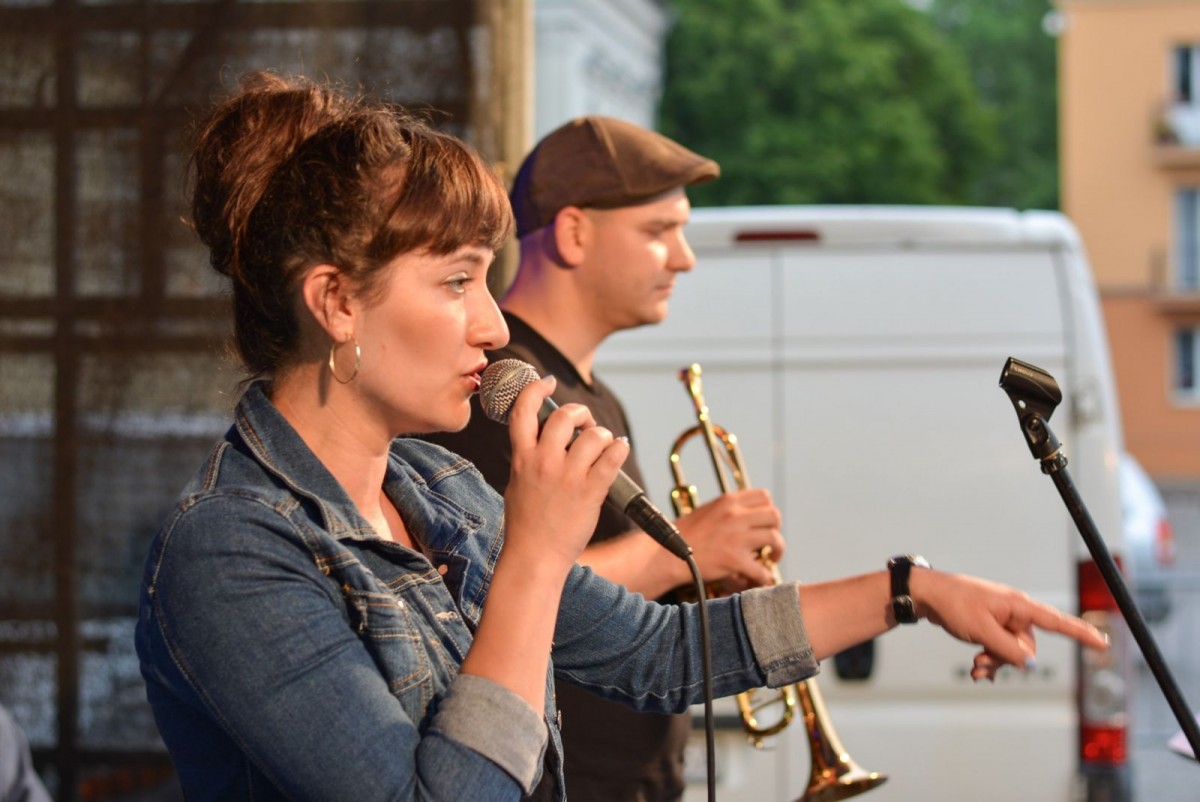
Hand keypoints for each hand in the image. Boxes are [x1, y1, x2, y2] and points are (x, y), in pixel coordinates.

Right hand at [502, 376, 629, 568]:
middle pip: (565, 416)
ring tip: (603, 447)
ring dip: (603, 436)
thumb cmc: (526, 525)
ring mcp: (567, 476)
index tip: (548, 382)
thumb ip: (528, 458)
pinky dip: (620, 448)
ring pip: (594, 435)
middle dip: (581, 414)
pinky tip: (618, 451)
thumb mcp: (517, 483)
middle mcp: (543, 461)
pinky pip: (612, 456)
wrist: (534, 557)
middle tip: (587, 425)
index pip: (524, 410)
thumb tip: (544, 440)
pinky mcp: (590, 490)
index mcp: (522, 457)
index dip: (537, 389)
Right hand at [675, 489, 784, 588]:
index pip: (764, 496)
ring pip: (774, 539)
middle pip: (774, 515)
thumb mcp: (707, 511)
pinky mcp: (734, 559)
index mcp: (728, 501)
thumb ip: (728, 510)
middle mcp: (735, 515)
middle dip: (776, 529)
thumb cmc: (683, 535)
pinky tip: (758, 579)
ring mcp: (736, 537)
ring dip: (777, 550)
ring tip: (771, 558)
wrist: (665, 554)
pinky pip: (761, 569)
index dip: (768, 510)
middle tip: (770, 542)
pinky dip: (763, 576)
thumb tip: (748, 515)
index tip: (764, 523)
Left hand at [911, 569, 1107, 680]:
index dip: (1081, 633)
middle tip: (981, 666)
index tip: (1103, 643)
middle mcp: (1014, 611)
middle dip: (1008, 660)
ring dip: (995, 662)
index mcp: (1018, 605)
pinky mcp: (990, 625)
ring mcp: (1002, 618)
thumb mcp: (982, 631)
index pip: (1057, 622)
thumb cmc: (954, 604)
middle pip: (1027, 646)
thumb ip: (1008, 649)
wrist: (927, 595)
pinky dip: (990, 659)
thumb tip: (1031, 664)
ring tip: (975, 669)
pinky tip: (976, 670)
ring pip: (1012, 650)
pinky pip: (999, 647)